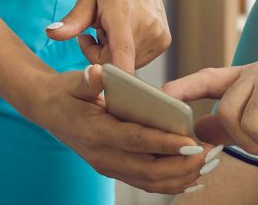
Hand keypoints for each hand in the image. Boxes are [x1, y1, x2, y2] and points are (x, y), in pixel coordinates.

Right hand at [13, 65, 215, 193]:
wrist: (48, 110)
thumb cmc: (66, 93)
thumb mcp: (74, 82)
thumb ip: (88, 80)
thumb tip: (98, 73)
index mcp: (97, 133)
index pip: (136, 141)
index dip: (164, 143)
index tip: (191, 143)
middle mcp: (104, 157)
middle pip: (149, 170)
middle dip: (182, 165)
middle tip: (209, 155)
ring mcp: (110, 167)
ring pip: (151, 182)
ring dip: (181, 177)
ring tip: (207, 164)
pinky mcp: (116, 170)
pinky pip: (147, 183)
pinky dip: (171, 184)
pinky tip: (193, 178)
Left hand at [45, 0, 171, 70]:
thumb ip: (72, 21)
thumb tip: (50, 33)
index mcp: (123, 16)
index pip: (122, 55)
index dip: (112, 75)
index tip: (100, 81)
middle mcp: (146, 28)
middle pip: (115, 63)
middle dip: (100, 55)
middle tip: (96, 33)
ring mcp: (159, 36)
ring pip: (126, 64)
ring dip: (114, 53)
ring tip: (113, 29)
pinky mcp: (164, 42)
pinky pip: (138, 60)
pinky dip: (127, 52)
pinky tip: (126, 32)